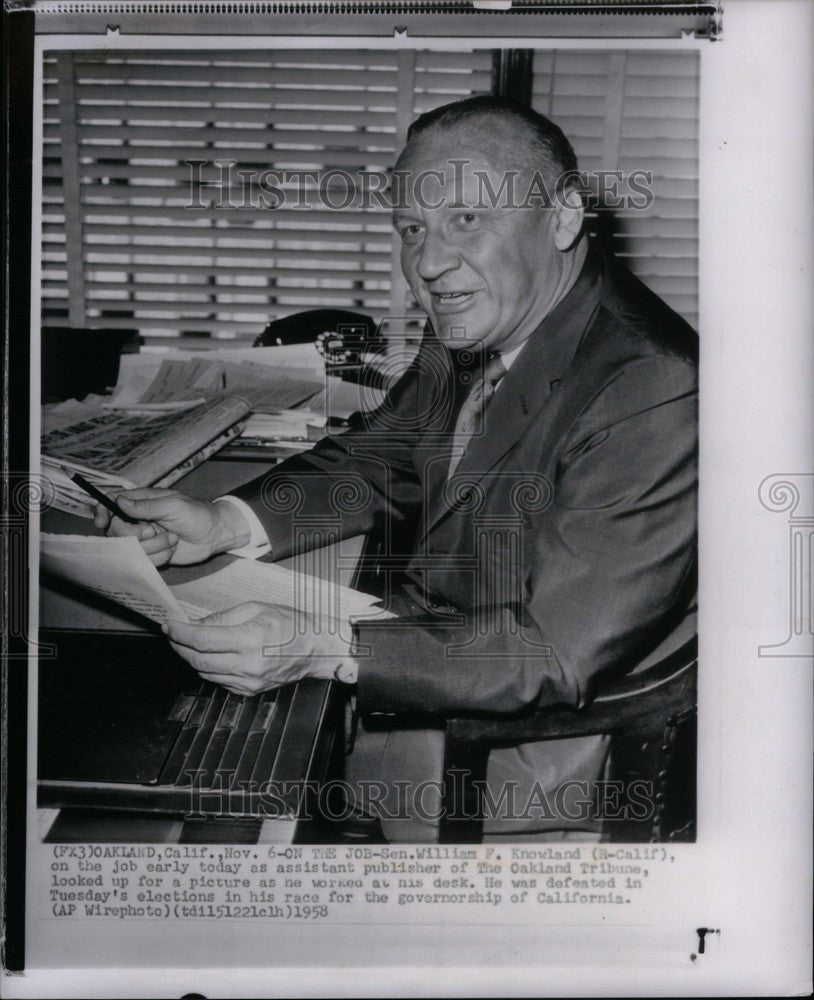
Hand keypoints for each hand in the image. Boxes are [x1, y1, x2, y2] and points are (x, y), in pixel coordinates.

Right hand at [94, 488, 250, 565]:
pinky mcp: (152, 553)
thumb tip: (119, 501)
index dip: (102, 511)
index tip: (102, 521)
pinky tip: (172, 549)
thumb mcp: (173, 506)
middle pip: (116, 530)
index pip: (112, 503)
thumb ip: (146, 506)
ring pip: (131, 548)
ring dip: (153, 546)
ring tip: (172, 539)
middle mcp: (139, 519)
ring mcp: (144, 538)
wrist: (214, 535)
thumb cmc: (197, 513)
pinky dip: (159, 556)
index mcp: (142, 502)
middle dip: (134, 534)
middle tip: (153, 531)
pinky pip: (144, 560)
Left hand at [164, 602, 357, 695]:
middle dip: (179, 646)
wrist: (316, 648)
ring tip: (190, 644)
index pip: (202, 639)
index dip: (180, 633)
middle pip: (198, 660)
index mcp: (249, 640)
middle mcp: (247, 665)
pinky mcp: (249, 691)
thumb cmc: (290, 624)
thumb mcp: (256, 609)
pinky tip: (210, 657)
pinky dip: (209, 669)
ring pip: (205, 673)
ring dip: (192, 658)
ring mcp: (248, 682)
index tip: (168, 625)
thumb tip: (196, 624)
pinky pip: (219, 681)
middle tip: (173, 634)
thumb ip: (223, 618)